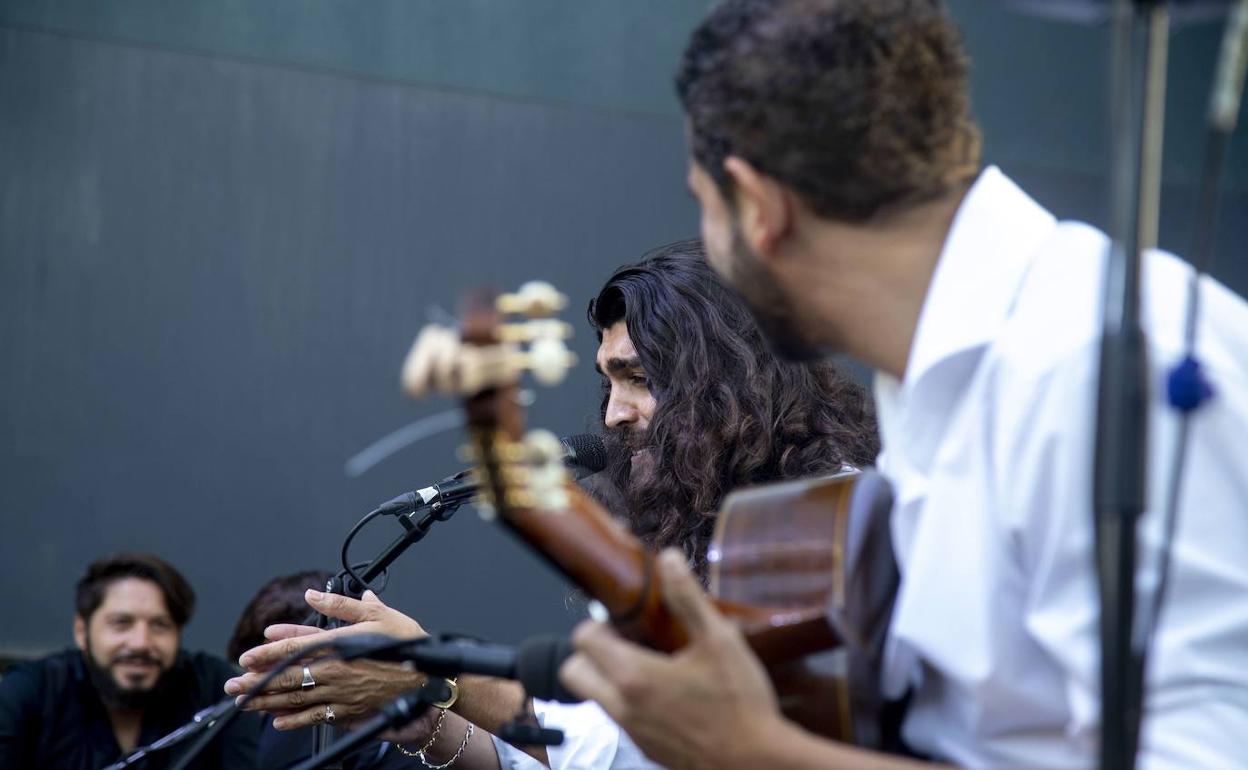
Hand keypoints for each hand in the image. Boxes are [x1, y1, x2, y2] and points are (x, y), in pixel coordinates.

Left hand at [223, 589, 426, 728]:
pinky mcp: (348, 711)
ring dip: (267, 702)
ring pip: (296, 699)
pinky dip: (295, 720)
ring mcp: (340, 694)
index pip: (295, 648)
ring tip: (245, 704)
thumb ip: (341, 604)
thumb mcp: (377, 614)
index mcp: (340, 644)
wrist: (430, 678)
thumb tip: (313, 593)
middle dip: (256, 682)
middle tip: (232, 686)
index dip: (268, 653)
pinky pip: (316, 718)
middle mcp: (335, 671)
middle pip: (288, 677)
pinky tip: (277, 721)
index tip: (246, 657)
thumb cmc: (406, 643)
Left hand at [558, 549, 783, 769]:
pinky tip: (671, 693)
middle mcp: (621, 707)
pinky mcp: (646, 749)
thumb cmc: (739, 704)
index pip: (582, 639)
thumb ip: (688, 598)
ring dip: (611, 677)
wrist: (755, 763)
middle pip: (575, 672)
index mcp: (632, 676)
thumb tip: (669, 560)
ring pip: (596, 697)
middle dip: (592, 652)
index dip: (599, 622)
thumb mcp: (719, 640)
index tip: (627, 620)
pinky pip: (621, 718)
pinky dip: (631, 701)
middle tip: (629, 640)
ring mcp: (631, 732)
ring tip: (654, 664)